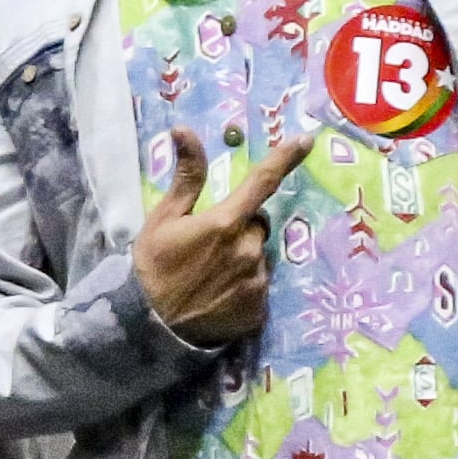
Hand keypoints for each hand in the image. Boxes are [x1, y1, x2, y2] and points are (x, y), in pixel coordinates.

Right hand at [137, 125, 313, 345]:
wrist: (151, 328)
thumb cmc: (153, 268)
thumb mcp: (163, 219)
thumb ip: (185, 176)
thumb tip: (184, 130)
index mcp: (225, 222)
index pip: (262, 182)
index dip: (286, 158)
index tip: (306, 139)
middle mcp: (248, 249)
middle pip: (258, 224)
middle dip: (241, 227)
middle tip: (209, 243)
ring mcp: (256, 281)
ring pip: (259, 256)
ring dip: (243, 257)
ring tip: (211, 273)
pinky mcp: (260, 308)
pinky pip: (259, 285)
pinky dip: (244, 285)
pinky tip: (220, 293)